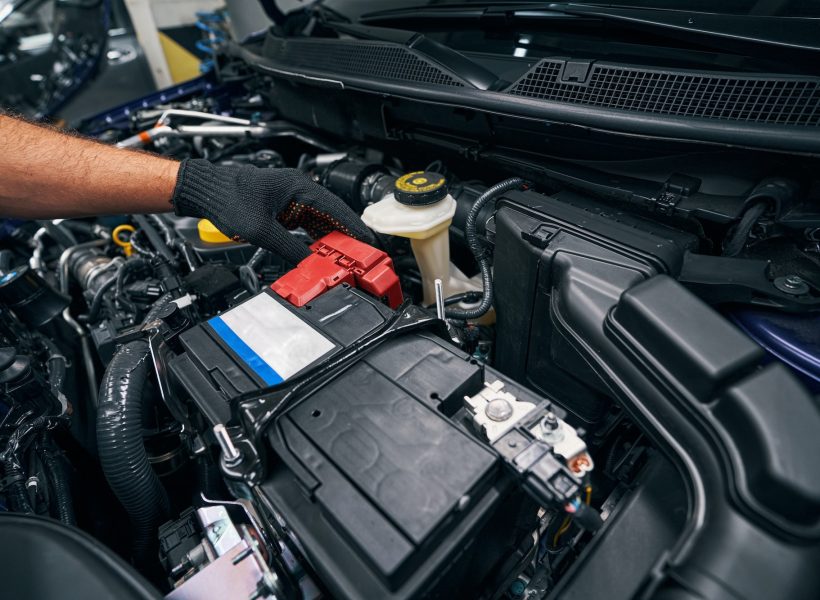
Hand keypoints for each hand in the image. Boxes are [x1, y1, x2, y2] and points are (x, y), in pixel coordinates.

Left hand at [171, 159, 372, 262]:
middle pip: (332, 216)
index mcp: (299, 187)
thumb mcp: (261, 230)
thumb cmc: (227, 199)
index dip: (355, 228)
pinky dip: (315, 239)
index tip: (368, 243)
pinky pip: (307, 225)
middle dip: (346, 237)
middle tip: (360, 255)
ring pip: (321, 221)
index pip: (336, 209)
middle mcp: (299, 189)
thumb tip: (309, 263)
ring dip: (331, 239)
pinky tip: (322, 252)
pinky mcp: (284, 209)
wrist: (206, 191)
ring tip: (345, 257)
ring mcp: (292, 199)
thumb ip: (289, 248)